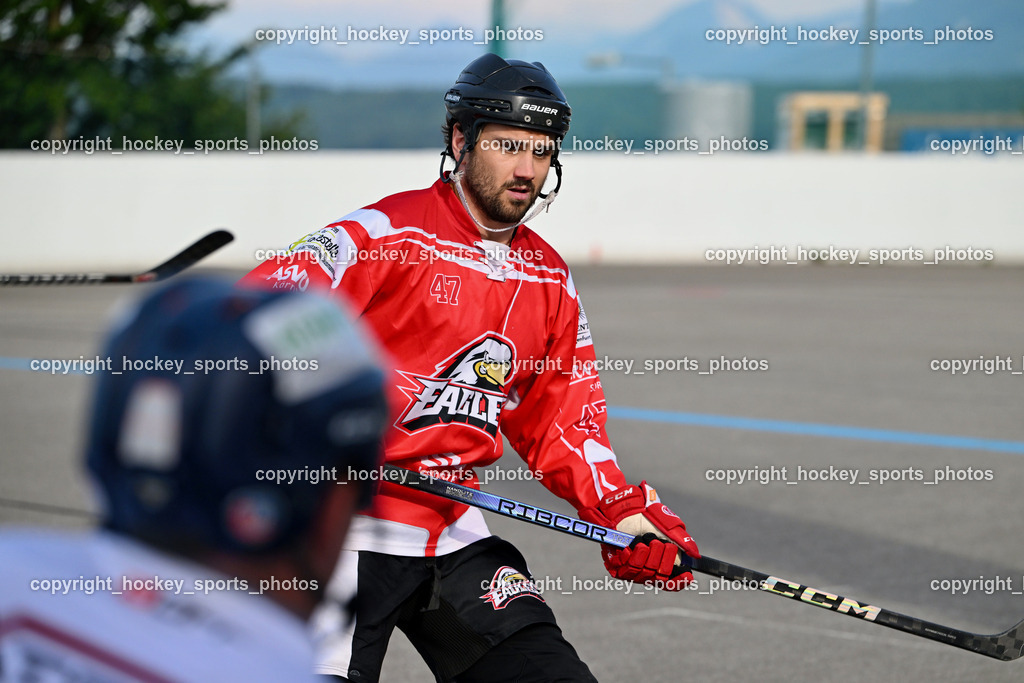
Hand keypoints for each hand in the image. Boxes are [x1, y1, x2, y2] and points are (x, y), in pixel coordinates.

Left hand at [580, 482, 699, 590]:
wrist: (627, 511)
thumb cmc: (649, 519)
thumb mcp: (670, 528)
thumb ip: (684, 542)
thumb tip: (696, 557)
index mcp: (661, 565)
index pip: (672, 583)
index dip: (679, 581)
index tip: (686, 573)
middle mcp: (647, 571)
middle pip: (660, 577)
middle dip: (662, 557)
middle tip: (658, 542)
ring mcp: (632, 571)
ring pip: (644, 572)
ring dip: (647, 553)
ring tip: (644, 541)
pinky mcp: (616, 567)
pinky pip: (628, 568)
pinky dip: (633, 554)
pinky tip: (632, 545)